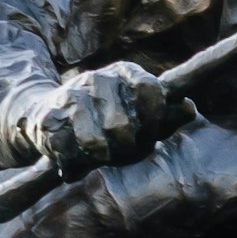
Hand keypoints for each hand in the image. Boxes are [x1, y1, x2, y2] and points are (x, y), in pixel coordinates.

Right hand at [25, 61, 170, 176]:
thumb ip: (170, 116)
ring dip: (99, 157)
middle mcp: (99, 78)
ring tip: (98, 154)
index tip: (150, 133)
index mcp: (127, 73)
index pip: (150, 88)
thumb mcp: (146, 120)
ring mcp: (71, 94)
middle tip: (120, 148)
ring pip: (94, 142)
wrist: (55, 121)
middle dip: (125, 148)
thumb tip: (188, 107)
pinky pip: (69, 151)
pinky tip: (73, 156)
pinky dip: (74, 163)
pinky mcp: (48, 116)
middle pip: (122, 126)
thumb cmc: (112, 124)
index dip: (153, 119)